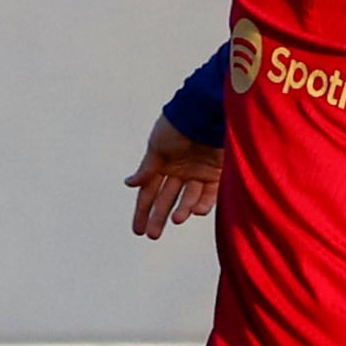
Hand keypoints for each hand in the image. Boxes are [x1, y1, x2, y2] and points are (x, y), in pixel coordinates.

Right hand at [125, 115, 223, 237]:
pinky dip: (204, 203)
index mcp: (161, 163)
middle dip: (159, 217)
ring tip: (178, 219)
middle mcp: (179, 170)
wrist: (206, 111)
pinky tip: (196, 210)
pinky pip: (210, 193)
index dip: (142, 211)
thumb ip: (146, 169)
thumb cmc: (178, 125)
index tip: (137, 230)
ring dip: (182, 210)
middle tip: (153, 235)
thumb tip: (129, 184)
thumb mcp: (156, 147)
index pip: (148, 192)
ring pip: (188, 198)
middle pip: (166, 199)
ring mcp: (198, 172)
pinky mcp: (216, 171)